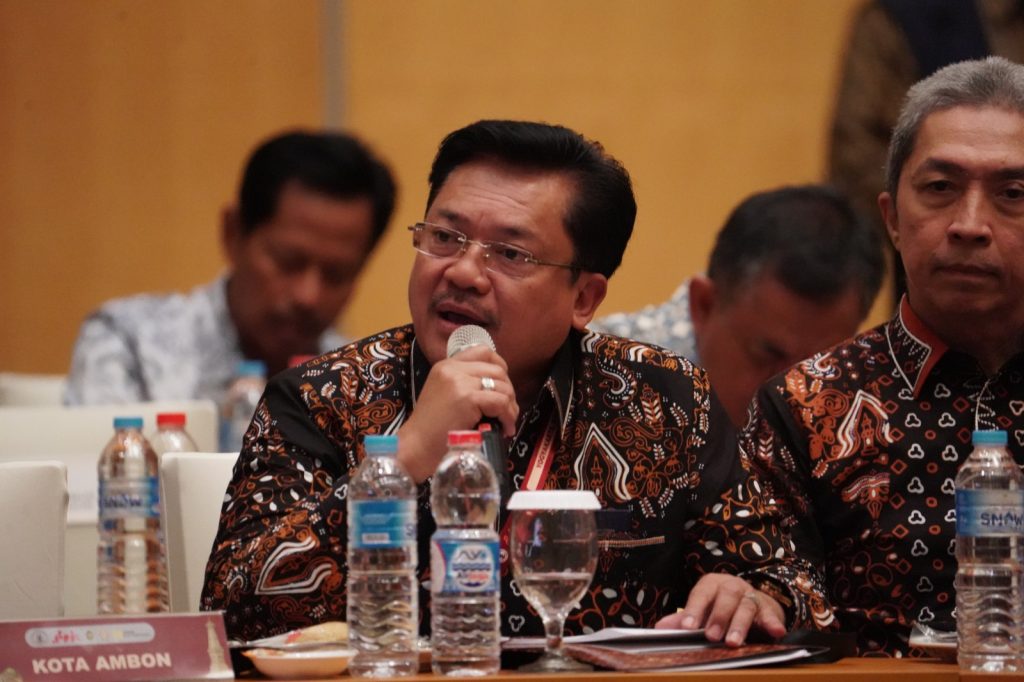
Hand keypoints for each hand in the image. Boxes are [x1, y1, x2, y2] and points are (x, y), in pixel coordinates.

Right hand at [396, 345, 517, 481]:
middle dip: (508, 391)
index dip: (500, 366)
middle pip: (497, 369)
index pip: (483, 351)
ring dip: (510, 406)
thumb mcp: (443, 395)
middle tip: (507, 411)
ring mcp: (460, 382)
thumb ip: (464, 384)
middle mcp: (452, 368)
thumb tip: (498, 386)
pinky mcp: (467, 398)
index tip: (503, 385)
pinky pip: (501, 402)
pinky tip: (504, 428)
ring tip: (506, 422)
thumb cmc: (430, 429)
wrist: (415, 446)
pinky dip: (508, 416)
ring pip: (502, 386)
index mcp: (446, 365)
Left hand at [655, 574, 785, 646]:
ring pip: (746, 607)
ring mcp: (750, 596)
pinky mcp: (768, 609)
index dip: (694, 609)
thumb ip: (684, 619)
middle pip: (726, 597)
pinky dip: (772, 623)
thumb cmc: (720, 606)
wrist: (751, 603)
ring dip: (739, 625)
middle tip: (711, 636)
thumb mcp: (702, 610)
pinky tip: (776, 632)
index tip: (688, 627)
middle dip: (718, 617)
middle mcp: (732, 586)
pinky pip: (770, 615)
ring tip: (734, 642)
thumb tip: (660, 628)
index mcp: (711, 584)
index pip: (701, 594)